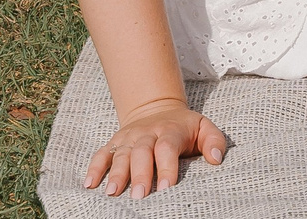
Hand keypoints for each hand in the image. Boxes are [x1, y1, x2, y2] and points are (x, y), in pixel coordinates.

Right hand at [83, 98, 227, 197]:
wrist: (158, 108)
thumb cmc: (184, 127)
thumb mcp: (204, 127)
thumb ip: (214, 140)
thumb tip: (217, 158)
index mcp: (170, 131)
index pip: (167, 148)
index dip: (166, 168)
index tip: (165, 189)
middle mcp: (147, 133)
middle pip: (142, 152)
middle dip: (139, 174)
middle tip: (139, 196)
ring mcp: (129, 138)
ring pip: (121, 154)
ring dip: (116, 174)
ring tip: (112, 193)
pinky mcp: (115, 142)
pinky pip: (102, 154)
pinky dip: (95, 167)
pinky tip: (89, 184)